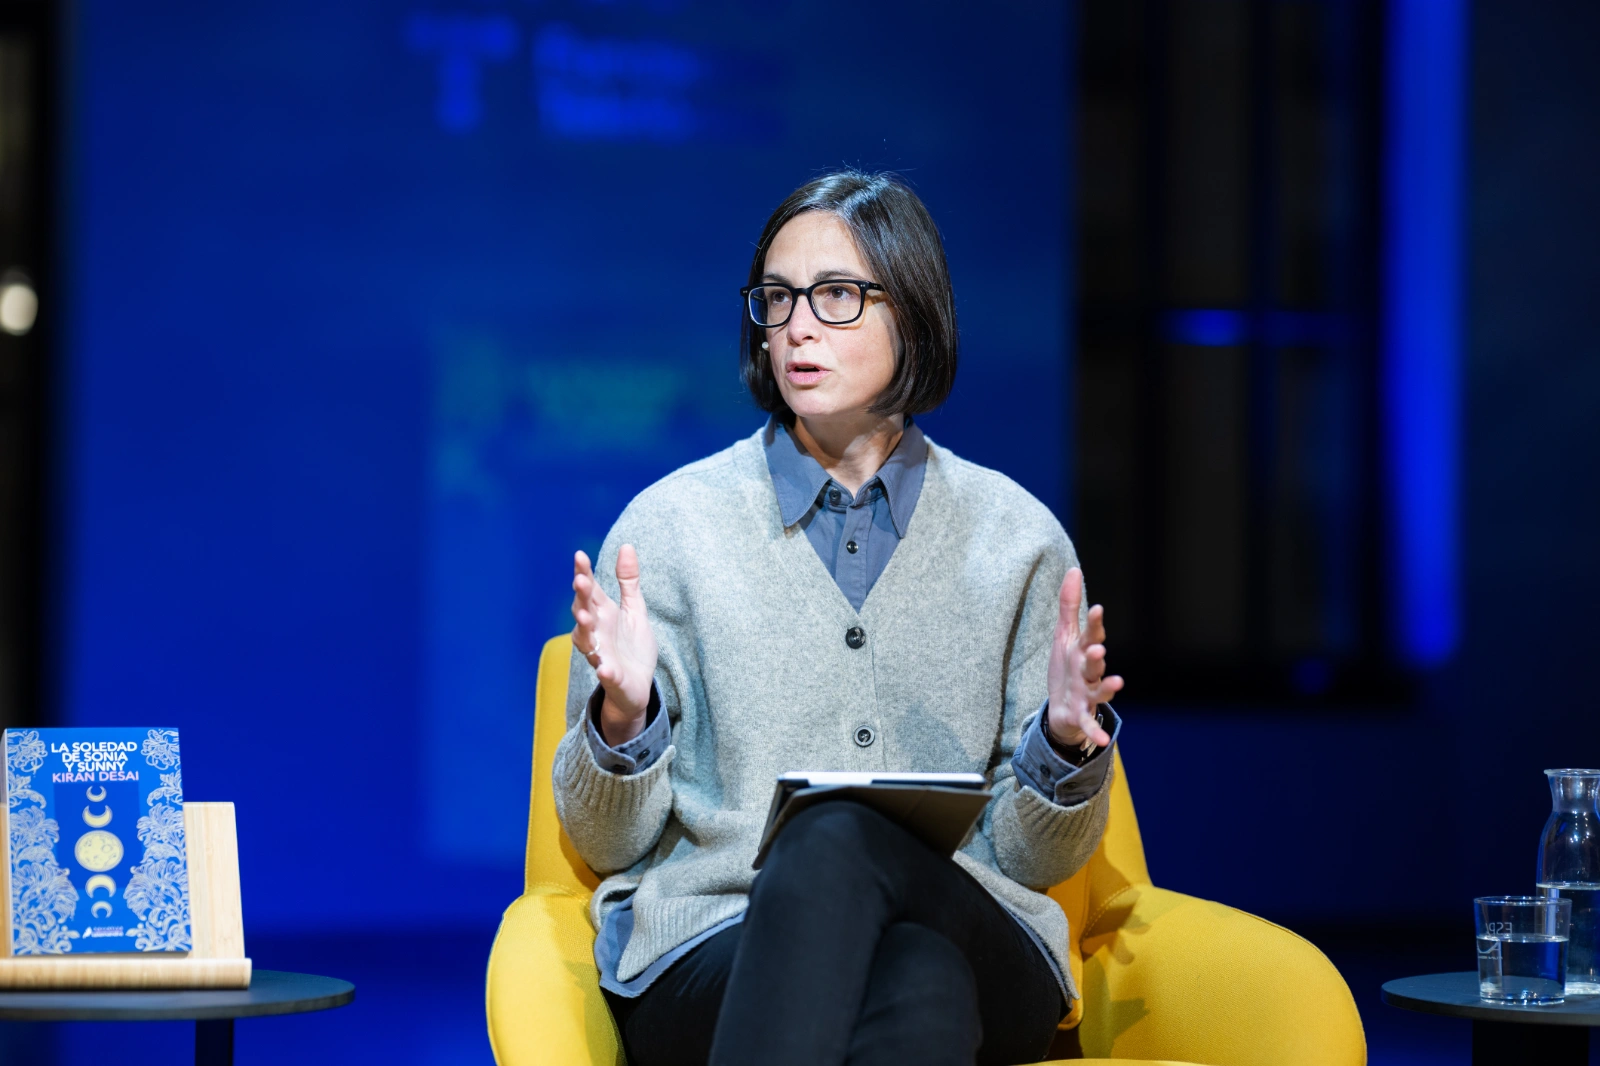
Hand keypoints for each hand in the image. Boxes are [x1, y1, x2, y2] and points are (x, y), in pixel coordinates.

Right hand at [572, 545, 658, 745]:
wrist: (639, 685)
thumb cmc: (631, 645)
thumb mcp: (634, 608)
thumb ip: (628, 580)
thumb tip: (626, 545)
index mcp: (602, 613)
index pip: (590, 590)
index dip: (583, 573)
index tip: (580, 556)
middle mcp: (596, 632)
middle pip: (583, 612)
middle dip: (581, 598)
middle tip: (581, 581)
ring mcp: (602, 655)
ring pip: (587, 642)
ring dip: (584, 629)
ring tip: (585, 616)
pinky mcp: (612, 677)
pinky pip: (606, 674)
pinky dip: (604, 671)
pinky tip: (604, 669)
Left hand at [1045, 567, 1122, 750]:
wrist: (1063, 708)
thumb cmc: (1066, 668)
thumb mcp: (1064, 636)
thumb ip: (1069, 605)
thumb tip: (1074, 569)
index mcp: (1084, 651)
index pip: (1091, 635)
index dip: (1095, 624)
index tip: (1097, 608)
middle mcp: (1089, 672)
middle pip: (1094, 662)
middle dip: (1097, 655)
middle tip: (1098, 648)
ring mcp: (1088, 694)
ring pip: (1099, 689)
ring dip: (1107, 686)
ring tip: (1117, 682)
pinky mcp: (1081, 714)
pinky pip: (1089, 723)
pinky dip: (1094, 731)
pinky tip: (1101, 739)